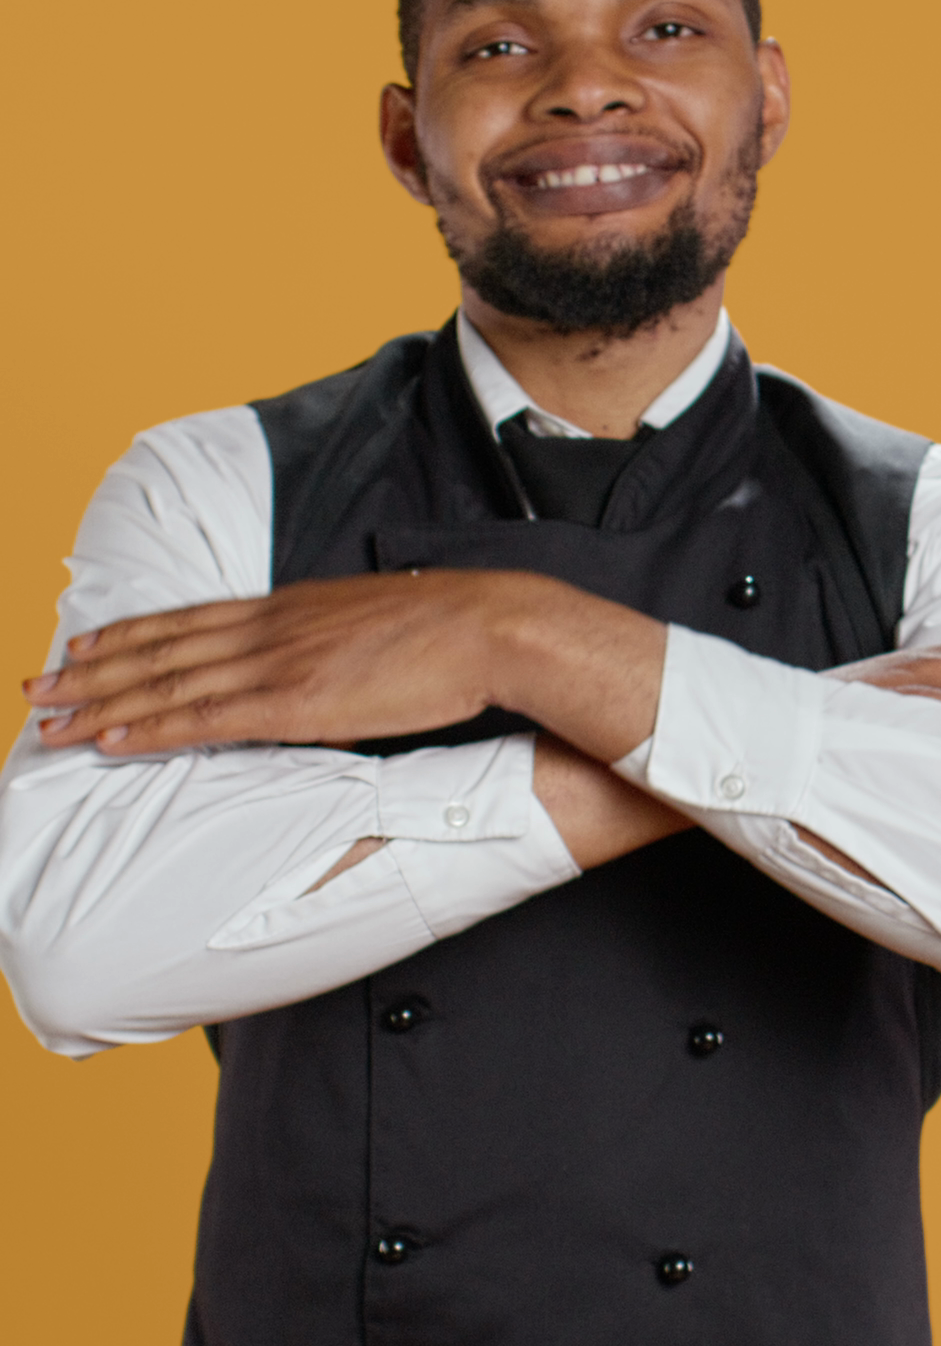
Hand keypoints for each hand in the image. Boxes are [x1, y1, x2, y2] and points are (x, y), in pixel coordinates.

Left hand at [22, 569, 664, 761]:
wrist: (491, 625)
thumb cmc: (450, 631)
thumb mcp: (376, 623)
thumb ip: (335, 641)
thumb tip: (324, 662)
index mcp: (291, 607)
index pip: (190, 620)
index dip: (131, 635)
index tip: (84, 647)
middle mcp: (271, 628)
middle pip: (162, 648)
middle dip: (93, 671)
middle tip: (37, 688)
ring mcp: (280, 662)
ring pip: (168, 683)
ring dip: (102, 703)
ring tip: (51, 718)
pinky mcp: (298, 702)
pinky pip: (206, 717)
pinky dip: (152, 727)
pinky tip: (112, 738)